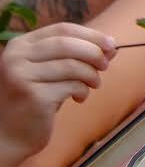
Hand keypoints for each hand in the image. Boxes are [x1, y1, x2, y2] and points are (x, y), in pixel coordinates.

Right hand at [0, 23, 115, 161]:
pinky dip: (83, 90)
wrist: (6, 137)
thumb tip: (112, 46)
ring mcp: (21, 76)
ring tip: (93, 84)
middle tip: (106, 65)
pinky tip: (79, 98)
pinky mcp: (32, 96)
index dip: (92, 35)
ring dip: (91, 75)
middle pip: (68, 44)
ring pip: (73, 66)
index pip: (63, 29)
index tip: (112, 44)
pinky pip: (71, 85)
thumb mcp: (50, 72)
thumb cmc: (32, 101)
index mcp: (20, 45)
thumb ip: (75, 56)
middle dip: (95, 53)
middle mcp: (16, 58)